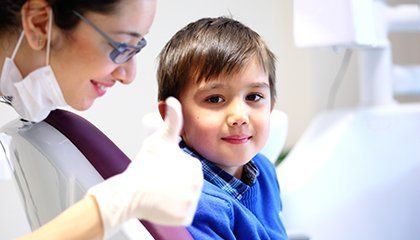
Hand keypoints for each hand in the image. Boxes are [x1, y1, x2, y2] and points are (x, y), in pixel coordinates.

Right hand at [88, 97, 202, 236]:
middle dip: (175, 183)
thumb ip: (171, 120)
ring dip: (174, 196)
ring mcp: (191, 202)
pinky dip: (173, 211)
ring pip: (185, 198)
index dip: (173, 169)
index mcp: (194, 166)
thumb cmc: (143, 167)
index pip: (188, 168)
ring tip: (159, 191)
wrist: (129, 193)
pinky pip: (182, 213)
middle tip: (159, 182)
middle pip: (188, 184)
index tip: (161, 171)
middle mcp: (197, 184)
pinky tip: (161, 203)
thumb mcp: (158, 139)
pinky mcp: (184, 217)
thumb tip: (174, 100)